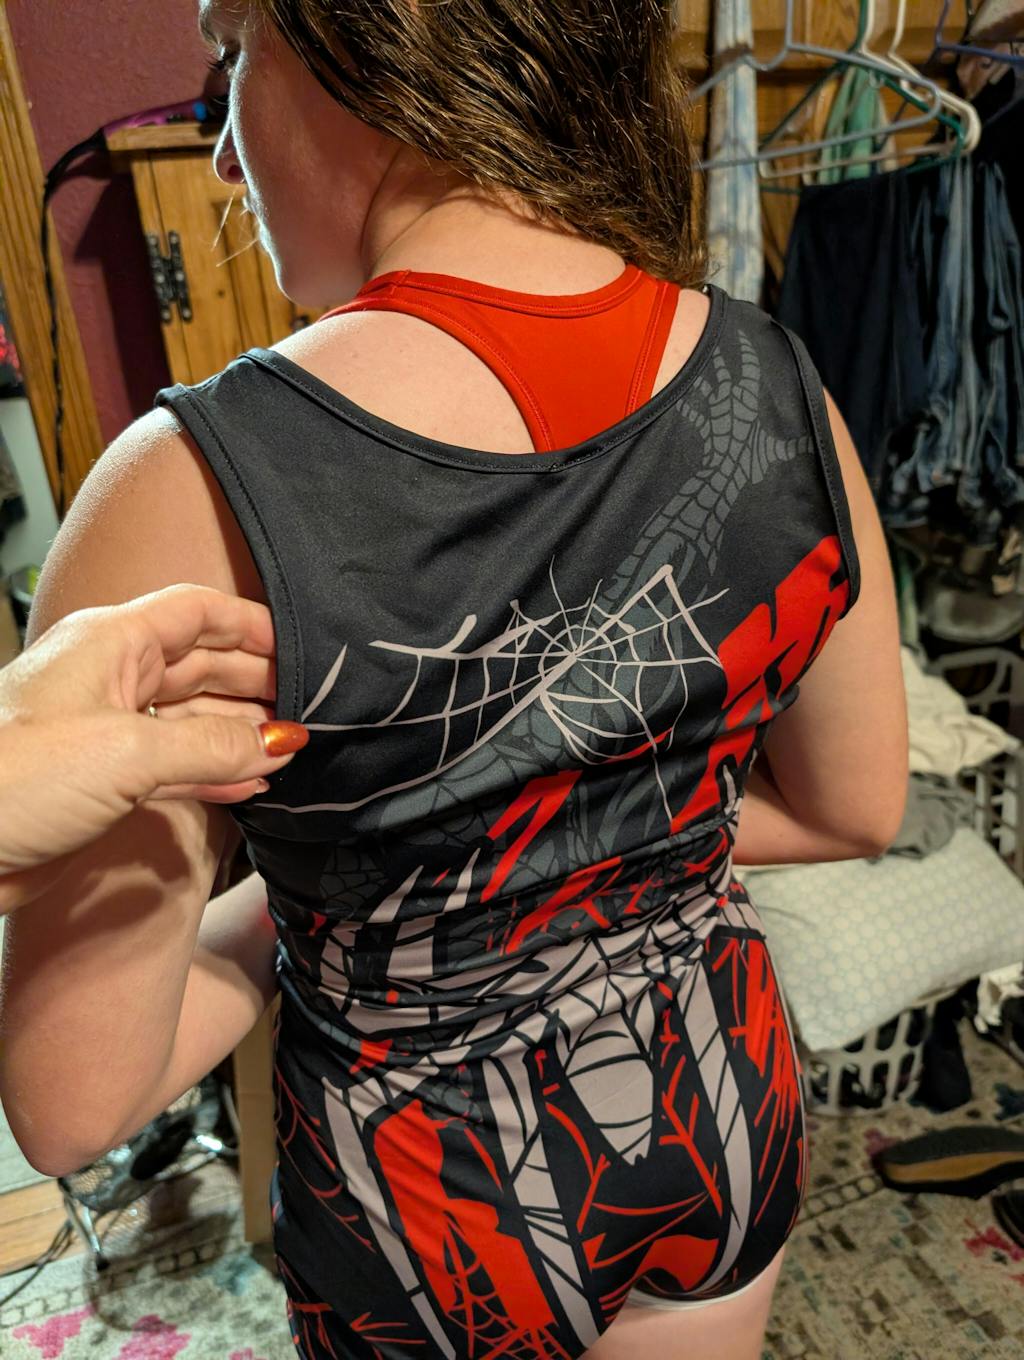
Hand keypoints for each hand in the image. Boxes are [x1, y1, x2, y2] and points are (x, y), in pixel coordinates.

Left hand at [0, 583, 308, 910]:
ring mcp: (107, 730)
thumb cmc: (11, 778)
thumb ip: (213, 745)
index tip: (301, 650)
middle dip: (255, 684)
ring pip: (192, 718)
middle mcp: (112, 678)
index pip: (197, 612)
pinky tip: (250, 785)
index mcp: (112, 642)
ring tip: (289, 751)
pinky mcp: (103, 780)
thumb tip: (280, 743)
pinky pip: (175, 763)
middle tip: (309, 707)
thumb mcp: (127, 752)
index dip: (251, 625)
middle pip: (201, 664)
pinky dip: (215, 771)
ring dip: (240, 733)